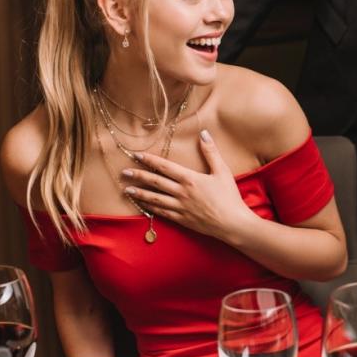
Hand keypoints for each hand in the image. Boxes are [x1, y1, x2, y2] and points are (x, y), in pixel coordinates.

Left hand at [122, 130, 255, 240]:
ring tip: (126, 190)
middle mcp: (181, 192)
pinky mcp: (181, 220)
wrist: (232, 223)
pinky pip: (162, 213)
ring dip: (139, 194)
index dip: (149, 160)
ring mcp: (180, 207)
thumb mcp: (222, 171)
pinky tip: (143, 205)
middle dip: (138, 176)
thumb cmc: (229, 197)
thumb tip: (204, 133)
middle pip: (155, 182)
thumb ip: (211, 152)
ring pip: (154, 199)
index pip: (164, 166)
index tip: (136, 155)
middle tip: (124, 173)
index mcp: (190, 179)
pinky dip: (150, 208)